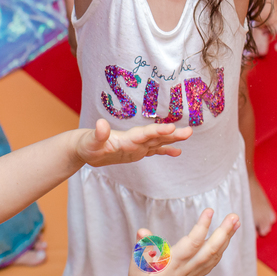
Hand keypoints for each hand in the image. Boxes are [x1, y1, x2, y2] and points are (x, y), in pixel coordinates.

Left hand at [76, 119, 191, 166]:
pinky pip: (154, 151)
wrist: (86, 147)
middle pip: (156, 136)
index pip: (145, 134)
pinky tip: (177, 152)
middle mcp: (135, 140)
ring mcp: (137, 145)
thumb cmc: (87, 144)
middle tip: (189, 131)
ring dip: (173, 139)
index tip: (172, 128)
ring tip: (188, 135)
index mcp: (126, 138)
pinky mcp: (137, 152)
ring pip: (158, 142)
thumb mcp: (91, 142)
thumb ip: (98, 133)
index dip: (158, 131)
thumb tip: (101, 123)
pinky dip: (165, 151)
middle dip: (172, 134)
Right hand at [121, 210, 239, 275]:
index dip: (201, 227)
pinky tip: (226, 238)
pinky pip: (212, 262)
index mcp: (173, 264)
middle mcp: (186, 269)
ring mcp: (193, 274)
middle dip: (224, 232)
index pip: (191, 244)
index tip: (209, 211)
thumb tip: (143, 232)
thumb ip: (142, 247)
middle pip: (210, 250)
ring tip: (235, 222)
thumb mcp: (137, 265)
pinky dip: (222, 249)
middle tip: (234, 216)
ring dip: (227, 238)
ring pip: (214, 256)